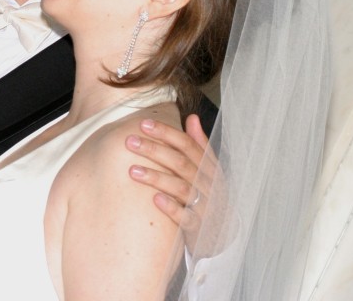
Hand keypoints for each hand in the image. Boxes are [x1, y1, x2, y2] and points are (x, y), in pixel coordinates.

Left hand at [125, 113, 225, 256]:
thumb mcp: (209, 170)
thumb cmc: (210, 196)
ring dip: (157, 178)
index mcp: (211, 167)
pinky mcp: (200, 228)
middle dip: (155, 150)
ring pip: (182, 188)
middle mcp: (210, 184)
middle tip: (129, 142)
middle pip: (181, 163)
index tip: (144, 124)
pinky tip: (155, 199)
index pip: (188, 145)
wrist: (223, 234)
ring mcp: (206, 206)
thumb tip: (192, 117)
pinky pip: (187, 218)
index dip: (167, 133)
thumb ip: (199, 145)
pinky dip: (172, 208)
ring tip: (133, 171)